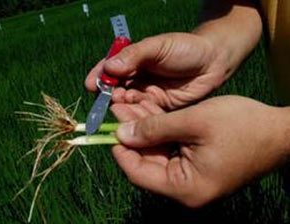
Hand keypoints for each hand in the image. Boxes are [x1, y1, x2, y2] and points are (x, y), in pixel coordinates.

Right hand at [86, 33, 230, 109]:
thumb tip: (109, 67)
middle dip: (109, 96)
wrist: (214, 61)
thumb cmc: (186, 48)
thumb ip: (134, 55)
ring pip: (128, 104)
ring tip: (121, 108)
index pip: (109, 70)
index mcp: (133, 61)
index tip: (91, 85)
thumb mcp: (158, 46)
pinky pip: (143, 114)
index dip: (99, 77)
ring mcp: (147, 94)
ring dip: (122, 107)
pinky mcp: (158, 108)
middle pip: (115, 90)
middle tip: (110, 99)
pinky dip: (137, 117)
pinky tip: (135, 118)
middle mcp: (137, 79)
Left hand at [111, 96, 289, 206]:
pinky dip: (160, 132)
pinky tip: (149, 114)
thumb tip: (123, 134)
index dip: (120, 150)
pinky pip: (171, 150)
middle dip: (132, 134)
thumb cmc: (241, 125)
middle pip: (146, 161)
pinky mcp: (198, 166)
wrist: (279, 131)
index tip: (109, 129)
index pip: (138, 173)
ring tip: (129, 106)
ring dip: (145, 130)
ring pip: (157, 153)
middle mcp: (186, 189)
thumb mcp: (193, 121)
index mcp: (185, 187)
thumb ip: (155, 128)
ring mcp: (193, 178)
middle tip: (118, 110)